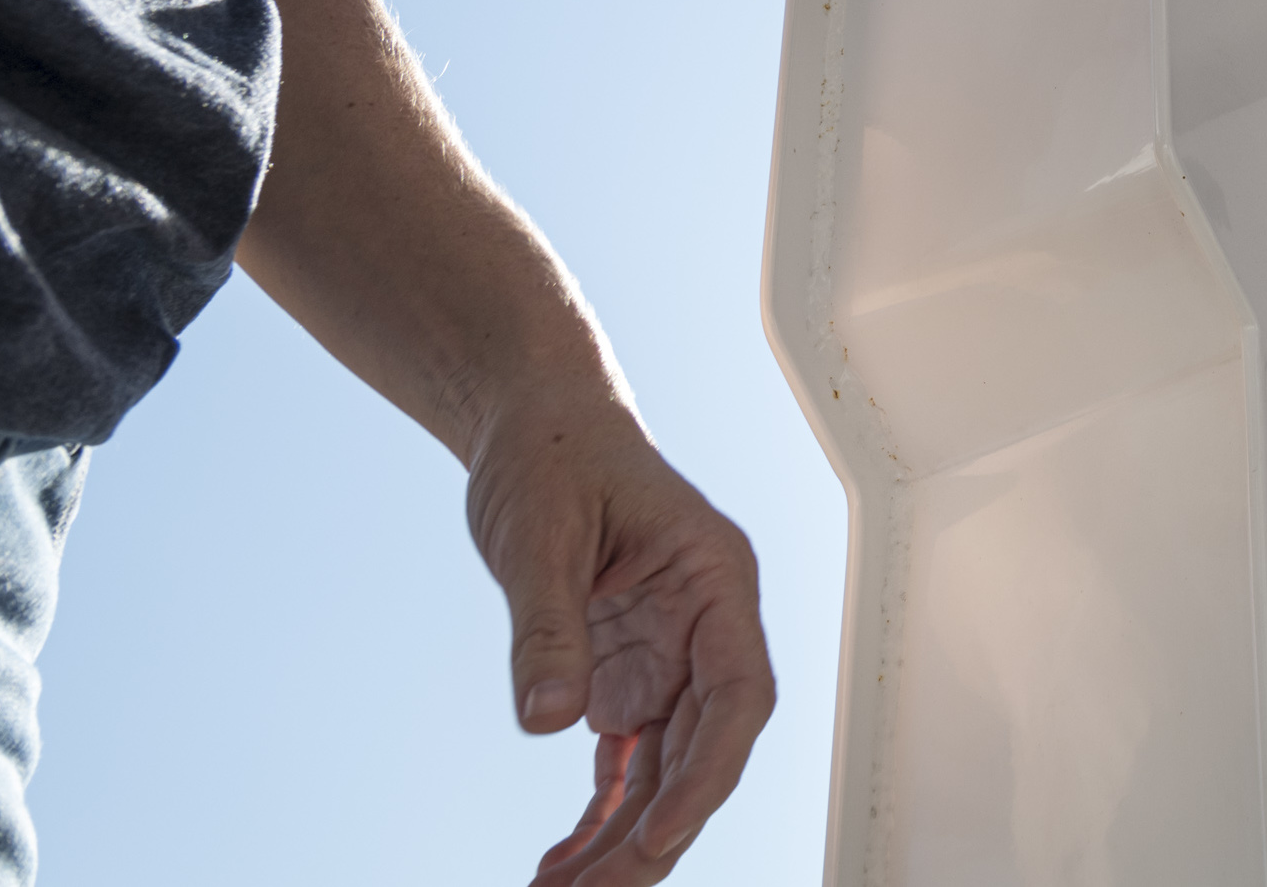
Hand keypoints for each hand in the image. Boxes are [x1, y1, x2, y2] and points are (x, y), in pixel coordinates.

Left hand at [464, 384, 775, 885]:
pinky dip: (596, 815)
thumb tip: (545, 719)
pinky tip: (565, 863)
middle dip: (655, 831)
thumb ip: (547, 627)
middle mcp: (703, 627)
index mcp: (715, 578)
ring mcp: (665, 656)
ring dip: (621, 838)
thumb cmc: (552, 451)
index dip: (707, 773)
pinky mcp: (622, 672)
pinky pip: (622, 763)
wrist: (529, 424)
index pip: (737, 694)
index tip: (657, 834)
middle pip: (701, 752)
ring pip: (661, 771)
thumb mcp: (540, 533)